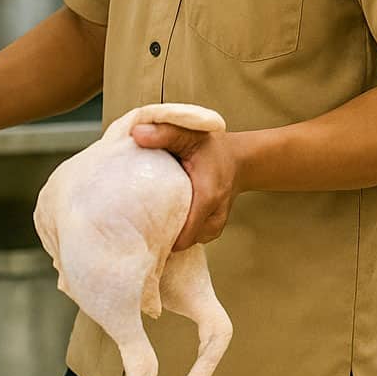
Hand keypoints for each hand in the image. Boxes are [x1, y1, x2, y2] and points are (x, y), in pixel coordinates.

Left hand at [132, 124, 243, 250]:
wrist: (239, 160)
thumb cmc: (212, 148)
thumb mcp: (191, 135)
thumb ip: (165, 133)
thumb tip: (136, 135)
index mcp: (207, 196)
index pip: (182, 235)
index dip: (159, 232)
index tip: (139, 223)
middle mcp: (214, 217)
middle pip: (180, 241)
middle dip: (161, 232)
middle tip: (141, 218)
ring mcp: (215, 227)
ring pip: (184, 242)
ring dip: (169, 231)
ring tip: (155, 214)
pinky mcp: (212, 231)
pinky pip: (190, 238)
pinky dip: (179, 230)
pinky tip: (169, 215)